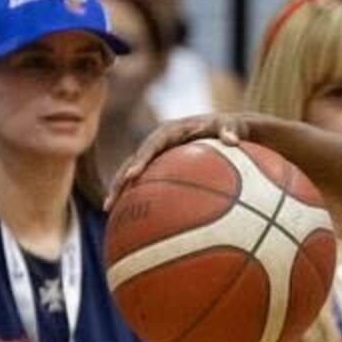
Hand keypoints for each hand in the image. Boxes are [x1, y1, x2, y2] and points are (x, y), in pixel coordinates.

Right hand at [106, 112, 254, 202]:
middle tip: (111, 200)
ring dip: (120, 188)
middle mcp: (159, 141)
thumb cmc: (230, 127)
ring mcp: (158, 154)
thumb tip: (233, 140)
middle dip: (120, 180)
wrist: (227, 128)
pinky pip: (146, 180)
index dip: (141, 159)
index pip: (151, 145)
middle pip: (133, 160)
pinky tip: (133, 216)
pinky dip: (138, 194)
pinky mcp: (161, 164)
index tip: (133, 175)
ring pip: (133, 170)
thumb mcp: (233, 125)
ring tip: (108, 209)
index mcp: (171, 130)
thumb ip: (229, 130)